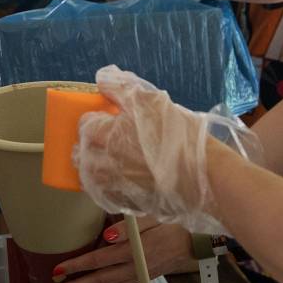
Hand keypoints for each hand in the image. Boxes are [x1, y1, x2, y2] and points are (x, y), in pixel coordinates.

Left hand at [51, 221, 192, 282]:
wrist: (195, 241)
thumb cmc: (173, 222)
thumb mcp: (154, 215)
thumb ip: (129, 225)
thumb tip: (106, 236)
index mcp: (134, 250)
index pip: (100, 259)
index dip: (78, 266)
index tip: (58, 270)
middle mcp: (135, 267)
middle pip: (101, 279)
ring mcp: (139, 276)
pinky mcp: (143, 280)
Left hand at [74, 66, 261, 234]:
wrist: (202, 174)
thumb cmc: (177, 134)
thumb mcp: (150, 100)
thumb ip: (121, 87)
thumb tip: (102, 78)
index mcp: (103, 135)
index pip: (84, 126)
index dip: (94, 120)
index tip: (106, 119)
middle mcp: (102, 163)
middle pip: (80, 155)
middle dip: (86, 146)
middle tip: (103, 141)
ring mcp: (113, 187)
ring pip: (91, 179)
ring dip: (94, 169)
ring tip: (108, 163)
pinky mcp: (127, 204)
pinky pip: (108, 196)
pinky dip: (109, 188)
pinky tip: (122, 181)